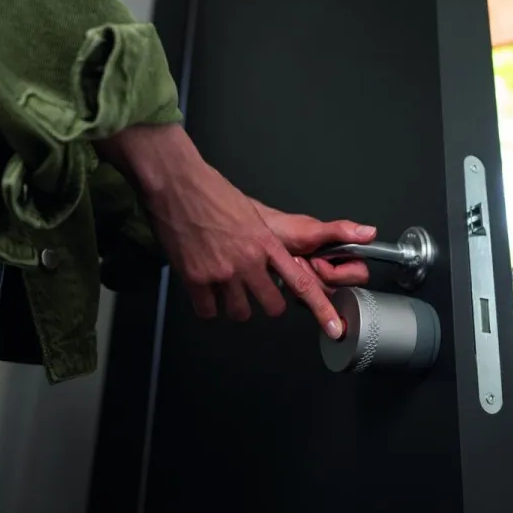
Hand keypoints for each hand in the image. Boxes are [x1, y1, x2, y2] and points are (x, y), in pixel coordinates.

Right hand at [95, 124, 345, 337]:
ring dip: (233, 304)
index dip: (321, 309)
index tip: (334, 328)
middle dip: (264, 303)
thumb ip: (263, 243)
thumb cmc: (212, 194)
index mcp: (267, 245)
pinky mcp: (196, 280)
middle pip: (271, 307)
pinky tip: (202, 286)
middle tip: (252, 291)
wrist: (178, 184)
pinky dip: (206, 304)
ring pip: (239, 312)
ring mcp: (222, 273)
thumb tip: (270, 259)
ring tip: (222, 285)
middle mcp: (249, 263)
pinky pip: (208, 311)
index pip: (301, 283)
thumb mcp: (251, 215)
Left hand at [250, 199, 375, 288]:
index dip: (338, 272)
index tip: (320, 261)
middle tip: (304, 261)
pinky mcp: (304, 292)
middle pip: (340, 289)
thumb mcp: (311, 229)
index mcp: (342, 251)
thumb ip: (341, 231)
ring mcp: (319, 281)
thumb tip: (369, 232)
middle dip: (318, 277)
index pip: (358, 274)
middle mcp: (334, 267)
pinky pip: (308, 303)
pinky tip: (288, 279)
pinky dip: (296, 292)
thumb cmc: (281, 229)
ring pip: (323, 297)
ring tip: (293, 265)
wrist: (252, 238)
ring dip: (304, 282)